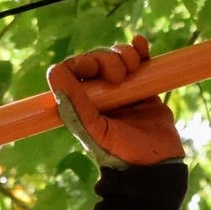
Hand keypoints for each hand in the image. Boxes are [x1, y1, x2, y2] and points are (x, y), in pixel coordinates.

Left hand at [47, 36, 182, 169]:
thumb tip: (55, 72)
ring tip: (134, 66)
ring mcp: (122, 90)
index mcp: (81, 103)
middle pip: (96, 59)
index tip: (94, 69)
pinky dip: (139, 49)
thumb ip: (75, 104)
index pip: (72, 69)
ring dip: (123, 53)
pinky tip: (141, 44)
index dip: (83, 62)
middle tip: (119, 76)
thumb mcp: (95, 130)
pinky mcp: (144, 88)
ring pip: (116, 57)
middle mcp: (99, 94)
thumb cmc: (120, 153)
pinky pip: (139, 61)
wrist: (155, 165)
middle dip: (107, 58)